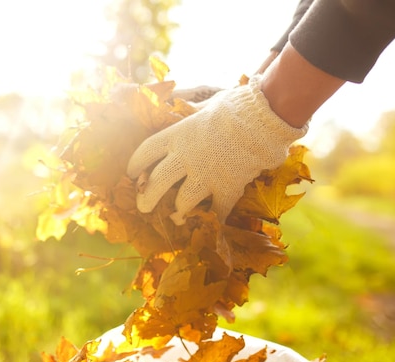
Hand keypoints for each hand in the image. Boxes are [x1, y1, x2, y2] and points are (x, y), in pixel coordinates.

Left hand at [127, 75, 307, 224]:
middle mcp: (185, 158)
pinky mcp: (226, 189)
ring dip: (179, 210)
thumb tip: (183, 106)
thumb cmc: (236, 106)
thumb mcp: (206, 106)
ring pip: (182, 202)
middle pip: (156, 183)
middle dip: (146, 198)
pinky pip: (217, 211)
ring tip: (177, 215)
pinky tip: (214, 223)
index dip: (136, 164)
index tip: (132, 172)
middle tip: (143, 206)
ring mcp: (205, 176)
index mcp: (178, 135)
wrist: (262, 120)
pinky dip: (216, 218)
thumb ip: (193, 113)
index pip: (146, 151)